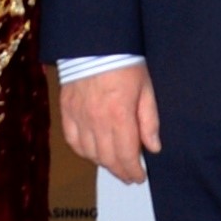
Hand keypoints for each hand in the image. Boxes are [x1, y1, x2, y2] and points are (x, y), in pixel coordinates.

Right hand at [60, 63, 160, 185]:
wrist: (94, 43)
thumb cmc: (124, 63)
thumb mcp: (146, 89)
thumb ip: (149, 121)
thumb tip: (153, 147)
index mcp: (120, 116)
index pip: (126, 156)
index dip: (133, 171)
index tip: (139, 177)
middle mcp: (97, 121)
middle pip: (108, 159)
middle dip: (120, 171)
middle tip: (129, 176)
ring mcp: (79, 117)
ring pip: (89, 153)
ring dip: (103, 163)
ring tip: (113, 164)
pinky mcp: (66, 111)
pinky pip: (73, 140)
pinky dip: (83, 151)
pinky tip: (92, 152)